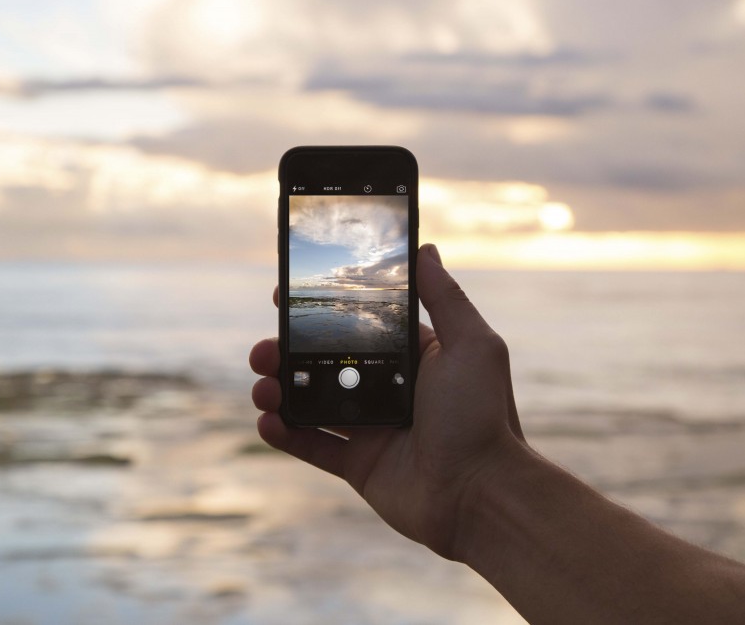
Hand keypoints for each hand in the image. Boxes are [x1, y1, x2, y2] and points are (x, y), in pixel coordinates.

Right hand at [249, 243, 525, 559]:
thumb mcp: (472, 345)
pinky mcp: (360, 465)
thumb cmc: (482, 416)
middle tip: (263, 349)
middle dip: (289, 353)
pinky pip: (314, 446)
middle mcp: (391, 390)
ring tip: (261, 387)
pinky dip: (285, 435)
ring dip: (279, 392)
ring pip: (312, 402)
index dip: (322, 312)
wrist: (481, 494)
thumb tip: (425, 249)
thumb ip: (444, 297)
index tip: (285, 296)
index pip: (359, 326)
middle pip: (327, 363)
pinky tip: (267, 422)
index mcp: (415, 358)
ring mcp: (373, 429)